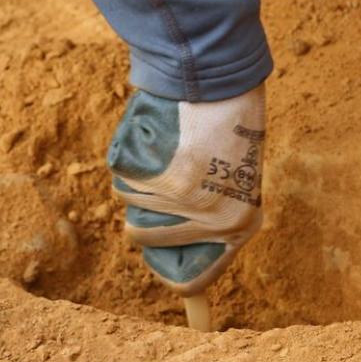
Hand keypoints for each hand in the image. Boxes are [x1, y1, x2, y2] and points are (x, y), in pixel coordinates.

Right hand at [108, 84, 265, 295]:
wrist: (220, 78)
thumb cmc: (230, 125)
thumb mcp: (235, 178)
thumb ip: (211, 216)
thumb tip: (179, 264)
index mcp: (237, 227)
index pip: (190, 283)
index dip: (170, 272)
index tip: (160, 264)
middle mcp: (209, 221)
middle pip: (144, 240)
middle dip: (141, 212)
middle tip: (162, 181)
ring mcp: (178, 201)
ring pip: (130, 205)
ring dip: (137, 181)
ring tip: (165, 152)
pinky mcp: (151, 177)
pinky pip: (123, 179)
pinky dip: (130, 161)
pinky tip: (156, 140)